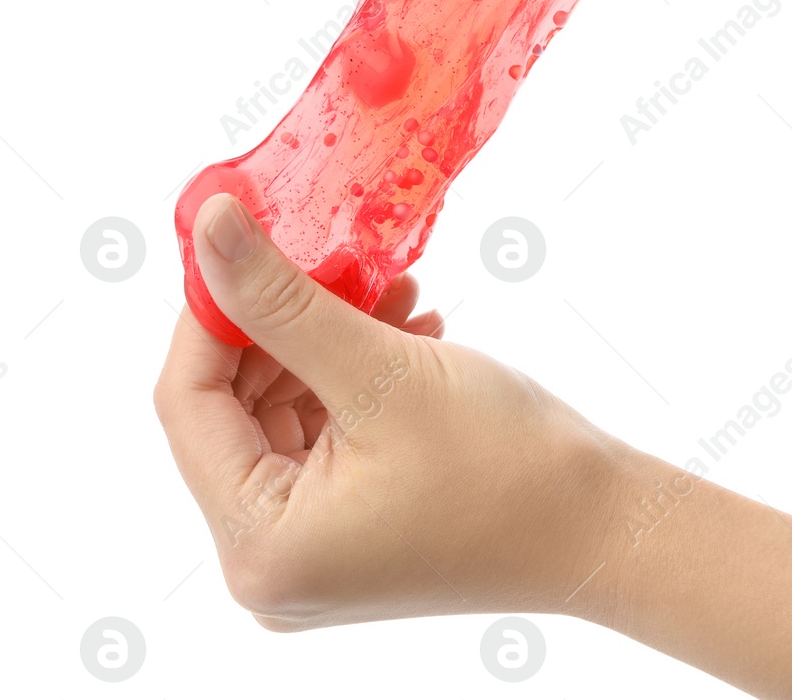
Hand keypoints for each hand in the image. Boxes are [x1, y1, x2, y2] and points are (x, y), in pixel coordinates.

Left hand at [153, 193, 618, 628]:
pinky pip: (326, 437)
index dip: (210, 310)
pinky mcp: (354, 535)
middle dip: (283, 322)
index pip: (187, 403)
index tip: (241, 235)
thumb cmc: (505, 465)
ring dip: (327, 340)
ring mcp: (313, 555)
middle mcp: (269, 565)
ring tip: (390, 288)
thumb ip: (282, 300)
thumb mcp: (381, 371)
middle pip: (234, 409)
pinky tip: (408, 329)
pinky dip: (354, 378)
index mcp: (257, 546)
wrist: (604, 528)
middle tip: (331, 252)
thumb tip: (208, 227)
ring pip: (285, 414)